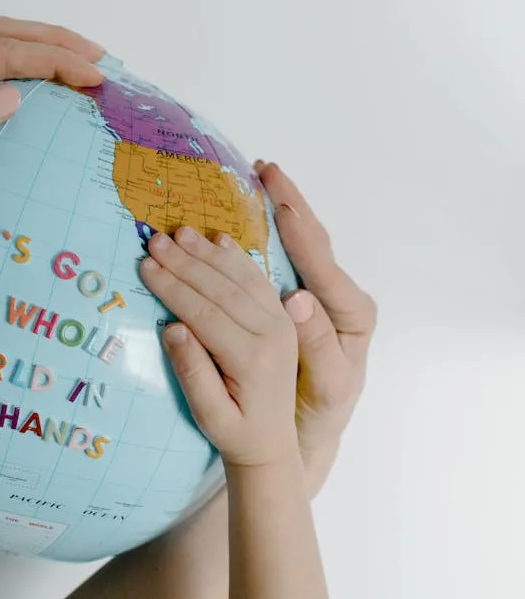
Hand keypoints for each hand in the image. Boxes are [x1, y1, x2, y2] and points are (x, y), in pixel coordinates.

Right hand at [140, 228, 299, 466]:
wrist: (274, 442)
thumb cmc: (234, 432)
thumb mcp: (208, 415)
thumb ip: (192, 373)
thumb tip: (173, 329)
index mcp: (253, 360)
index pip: (205, 313)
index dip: (173, 287)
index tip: (145, 265)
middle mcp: (274, 336)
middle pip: (222, 289)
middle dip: (186, 262)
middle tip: (155, 240)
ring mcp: (282, 324)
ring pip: (241, 279)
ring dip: (208, 254)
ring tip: (179, 233)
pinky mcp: (282, 318)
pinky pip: (258, 281)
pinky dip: (237, 258)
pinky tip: (218, 241)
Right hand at [256, 161, 377, 491]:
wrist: (309, 428)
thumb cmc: (315, 412)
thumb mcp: (326, 388)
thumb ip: (317, 346)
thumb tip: (297, 298)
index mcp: (349, 316)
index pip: (322, 265)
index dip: (300, 234)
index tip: (283, 206)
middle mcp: (338, 298)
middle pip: (315, 241)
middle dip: (290, 204)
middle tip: (266, 170)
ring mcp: (320, 295)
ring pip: (301, 241)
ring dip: (279, 207)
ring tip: (259, 175)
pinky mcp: (300, 298)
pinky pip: (285, 255)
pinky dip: (267, 229)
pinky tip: (249, 210)